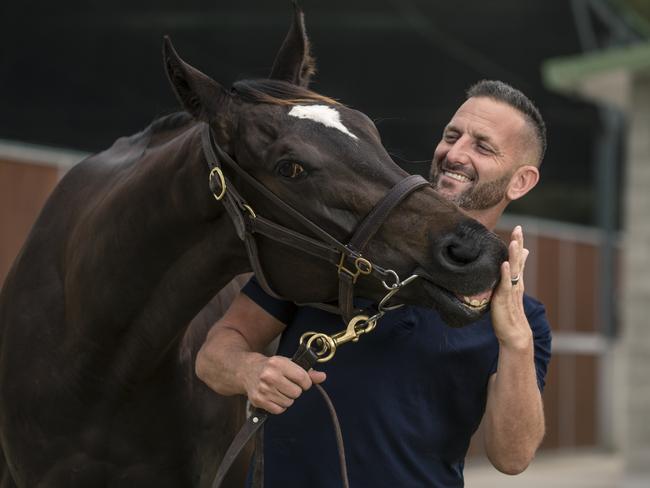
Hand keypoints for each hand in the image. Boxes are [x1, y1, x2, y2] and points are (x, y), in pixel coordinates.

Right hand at [244, 355, 325, 414]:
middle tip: (287, 385)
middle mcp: (270, 376)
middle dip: (295, 390)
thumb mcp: (288, 364)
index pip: (303, 378)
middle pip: (297, 392)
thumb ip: (306, 371)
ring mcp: (263, 389)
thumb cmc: (271, 367)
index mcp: (279, 363)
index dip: (306, 382)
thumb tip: (322, 377)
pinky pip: (279, 410)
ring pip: (288, 402)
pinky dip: (279, 406)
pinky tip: (274, 397)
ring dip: (287, 398)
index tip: (301, 381)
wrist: (247, 370)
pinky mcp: (259, 400)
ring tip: (279, 390)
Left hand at [490, 225, 531, 349]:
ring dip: (514, 256)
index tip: (518, 228)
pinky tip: (505, 264)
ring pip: (513, 271)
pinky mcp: (504, 300)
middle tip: (518, 229)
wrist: (514, 333)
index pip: (518, 258)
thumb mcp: (510, 291)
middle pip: (518, 260)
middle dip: (518, 244)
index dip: (518, 243)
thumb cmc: (510, 312)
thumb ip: (512, 279)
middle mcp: (515, 283)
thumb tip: (514, 269)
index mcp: (516, 280)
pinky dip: (505, 274)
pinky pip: (505, 285)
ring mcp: (511, 291)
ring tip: (514, 242)